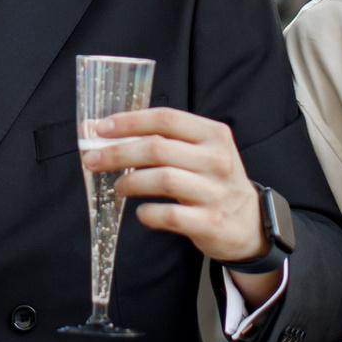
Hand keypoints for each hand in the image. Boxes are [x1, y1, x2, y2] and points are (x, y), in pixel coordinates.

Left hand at [83, 107, 262, 261]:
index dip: (129, 121)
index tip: (100, 128)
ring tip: (118, 186)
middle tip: (92, 160)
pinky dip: (149, 213)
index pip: (165, 119)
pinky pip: (169, 216)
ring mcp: (214, 192)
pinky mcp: (210, 222)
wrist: (249, 223)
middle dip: (118, 153)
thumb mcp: (203, 151)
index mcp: (213, 134)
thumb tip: (109, 133)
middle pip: (157, 148)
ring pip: (163, 179)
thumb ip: (166, 140)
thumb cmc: (214, 181)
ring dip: (131, 182)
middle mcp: (216, 159)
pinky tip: (142, 212)